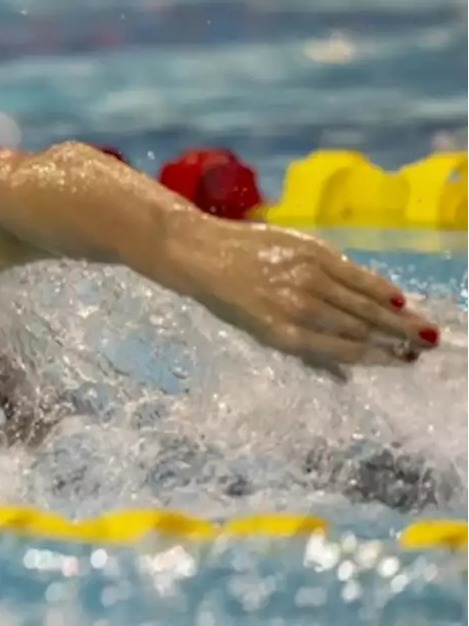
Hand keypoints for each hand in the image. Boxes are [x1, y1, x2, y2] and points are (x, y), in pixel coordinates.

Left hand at [180, 219, 439, 373]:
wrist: (202, 253)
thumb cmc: (228, 298)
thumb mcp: (259, 332)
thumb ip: (304, 350)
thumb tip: (344, 376)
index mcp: (282, 334)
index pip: (341, 350)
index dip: (376, 357)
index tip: (402, 362)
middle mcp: (298, 308)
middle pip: (358, 326)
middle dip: (395, 339)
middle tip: (425, 348)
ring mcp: (306, 278)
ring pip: (361, 302)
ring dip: (396, 317)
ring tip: (422, 328)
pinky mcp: (310, 252)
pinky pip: (353, 273)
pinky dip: (378, 287)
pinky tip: (397, 299)